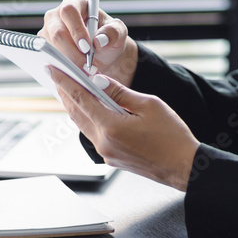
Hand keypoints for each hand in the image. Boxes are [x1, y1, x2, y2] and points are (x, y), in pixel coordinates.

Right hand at [38, 0, 137, 86]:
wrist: (101, 52)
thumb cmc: (108, 37)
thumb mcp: (118, 32)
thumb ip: (113, 32)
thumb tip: (99, 40)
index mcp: (74, 3)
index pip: (69, 11)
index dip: (76, 29)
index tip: (87, 47)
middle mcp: (56, 15)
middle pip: (57, 32)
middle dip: (72, 52)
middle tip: (87, 67)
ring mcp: (47, 32)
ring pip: (51, 48)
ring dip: (68, 63)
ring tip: (86, 72)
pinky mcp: (44, 48)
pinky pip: (48, 59)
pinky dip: (62, 69)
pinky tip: (76, 74)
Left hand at [47, 68, 199, 191]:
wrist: (183, 167)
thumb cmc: (171, 136)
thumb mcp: (148, 104)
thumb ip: (119, 92)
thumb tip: (98, 80)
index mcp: (111, 127)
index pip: (80, 99)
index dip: (65, 82)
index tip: (53, 69)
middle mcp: (103, 143)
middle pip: (76, 113)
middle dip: (66, 92)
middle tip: (57, 75)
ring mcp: (106, 153)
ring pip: (83, 124)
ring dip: (76, 105)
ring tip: (70, 88)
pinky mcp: (111, 158)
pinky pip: (93, 133)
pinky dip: (88, 118)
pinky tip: (91, 108)